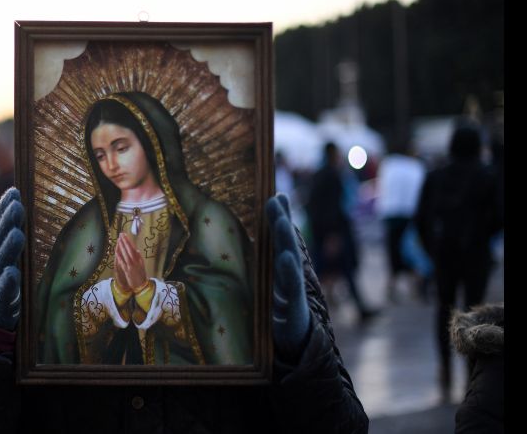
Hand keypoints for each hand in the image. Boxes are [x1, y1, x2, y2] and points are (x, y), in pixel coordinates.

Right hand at [0, 188, 24, 330]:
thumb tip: (27, 205)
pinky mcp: (1, 297)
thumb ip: (16, 231)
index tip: (14, 191)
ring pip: (1, 260)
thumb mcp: (10, 252)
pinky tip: (12, 273)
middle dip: (7, 221)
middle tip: (17, 205)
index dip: (3, 207)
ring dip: (9, 247)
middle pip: (0, 237)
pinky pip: (4, 289)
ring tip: (18, 234)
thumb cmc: (6, 274)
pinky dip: (8, 281)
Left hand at [114, 232, 148, 291]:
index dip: (128, 241)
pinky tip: (116, 252)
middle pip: (129, 249)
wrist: (142, 285)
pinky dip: (119, 257)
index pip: (133, 248)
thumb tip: (136, 250)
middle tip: (121, 234)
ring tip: (118, 240)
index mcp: (139, 259)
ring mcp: (131, 265)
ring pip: (125, 254)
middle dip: (124, 241)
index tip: (124, 235)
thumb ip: (139, 257)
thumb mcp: (142, 265)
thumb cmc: (141, 275)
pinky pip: (122, 262)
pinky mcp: (127, 270)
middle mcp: (135, 261)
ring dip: (122, 247)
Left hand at [266, 194, 310, 361]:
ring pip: (291, 265)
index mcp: (281, 274)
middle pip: (286, 247)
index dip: (279, 218)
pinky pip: (292, 292)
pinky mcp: (295, 314)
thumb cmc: (278, 319)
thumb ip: (264, 267)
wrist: (296, 353)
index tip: (275, 195)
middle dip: (281, 223)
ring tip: (281, 221)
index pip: (281, 240)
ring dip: (286, 242)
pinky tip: (285, 258)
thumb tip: (252, 244)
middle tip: (275, 200)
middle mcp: (290, 281)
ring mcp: (294, 296)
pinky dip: (289, 275)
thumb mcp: (268, 291)